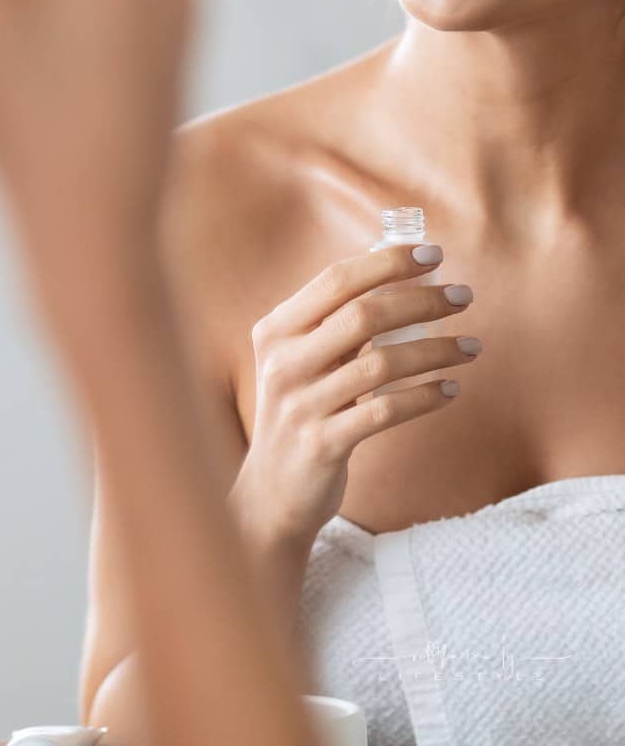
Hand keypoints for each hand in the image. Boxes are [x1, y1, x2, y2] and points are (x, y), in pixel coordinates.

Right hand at [231, 245, 476, 568]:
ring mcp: (300, 404)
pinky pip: (385, 412)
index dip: (387, 262)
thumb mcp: (303, 360)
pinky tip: (451, 389)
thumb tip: (404, 278)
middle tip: (464, 297)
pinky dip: (425, 397)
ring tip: (471, 346)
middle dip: (422, 301)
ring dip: (436, 350)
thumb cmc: (302, 410)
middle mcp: (283, 362)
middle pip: (363, 316)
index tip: (434, 255)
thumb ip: (337, 324)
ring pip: (381, 364)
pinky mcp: (322, 444)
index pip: (336, 280)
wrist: (272, 489)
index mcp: (276, 329)